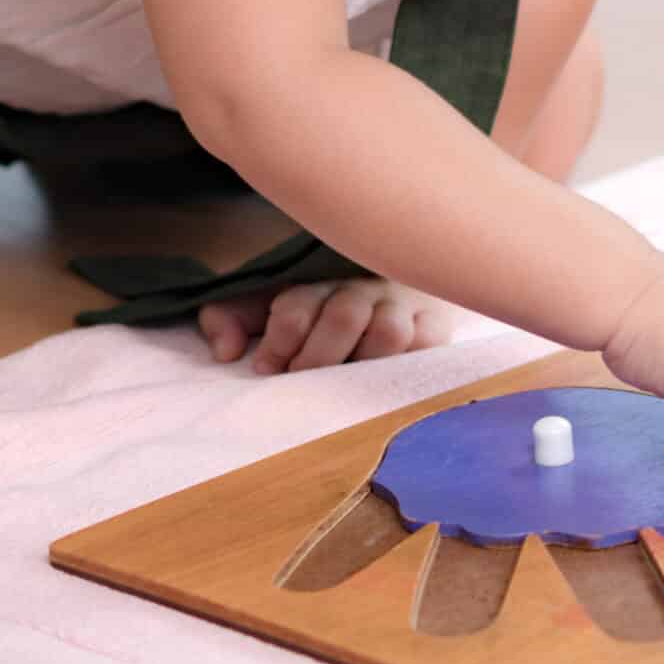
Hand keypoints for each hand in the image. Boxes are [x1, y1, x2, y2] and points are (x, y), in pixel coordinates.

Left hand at [197, 277, 459, 373]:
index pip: (296, 305)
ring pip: (389, 334)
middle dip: (316, 358)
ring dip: (361, 363)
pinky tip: (386, 382)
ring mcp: (405, 305)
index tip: (265, 369)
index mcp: (319, 277)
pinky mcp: (437, 328)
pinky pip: (428, 349)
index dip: (279, 341)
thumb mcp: (272, 303)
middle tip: (302, 381)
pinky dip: (407, 367)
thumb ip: (235, 317)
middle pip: (343, 316)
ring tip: (343, 387)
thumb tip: (226, 352)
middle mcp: (365, 286)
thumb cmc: (322, 305)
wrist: (398, 282)